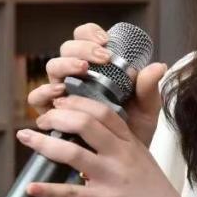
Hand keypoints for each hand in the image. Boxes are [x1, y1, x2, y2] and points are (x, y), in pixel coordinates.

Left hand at [16, 96, 196, 196]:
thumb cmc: (154, 191)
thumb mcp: (141, 157)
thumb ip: (121, 141)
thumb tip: (96, 129)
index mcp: (130, 142)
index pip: (103, 111)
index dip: (77, 102)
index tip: (59, 101)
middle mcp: (121, 155)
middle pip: (85, 123)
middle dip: (56, 116)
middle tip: (40, 119)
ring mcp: (113, 177)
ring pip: (73, 153)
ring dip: (44, 144)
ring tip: (25, 137)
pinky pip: (71, 193)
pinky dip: (48, 190)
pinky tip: (31, 187)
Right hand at [26, 22, 167, 146]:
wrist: (122, 163)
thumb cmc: (133, 131)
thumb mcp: (146, 109)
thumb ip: (149, 89)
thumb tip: (158, 66)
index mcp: (98, 69)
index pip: (86, 39)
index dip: (91, 33)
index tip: (105, 40)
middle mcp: (77, 76)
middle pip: (67, 49)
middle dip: (82, 47)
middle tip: (102, 57)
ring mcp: (61, 93)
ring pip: (53, 67)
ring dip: (67, 64)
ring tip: (83, 70)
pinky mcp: (50, 112)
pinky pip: (37, 97)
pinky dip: (45, 91)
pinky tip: (60, 92)